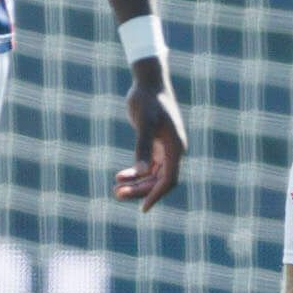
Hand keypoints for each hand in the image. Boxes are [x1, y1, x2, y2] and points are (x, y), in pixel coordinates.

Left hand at [115, 63, 186, 210]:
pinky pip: (149, 165)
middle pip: (159, 180)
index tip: (143, 209)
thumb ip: (143, 147)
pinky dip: (135, 172)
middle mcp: (174, 150)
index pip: (169, 180)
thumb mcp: (144, 124)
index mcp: (176, 148)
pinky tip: (120, 175)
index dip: (156, 195)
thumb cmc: (148, 101)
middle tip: (117, 194)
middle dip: (140, 190)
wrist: (149, 82)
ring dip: (136, 183)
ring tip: (116, 189)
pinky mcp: (157, 143)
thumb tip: (140, 172)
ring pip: (153, 175)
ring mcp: (166, 147)